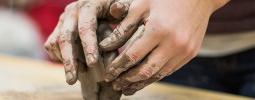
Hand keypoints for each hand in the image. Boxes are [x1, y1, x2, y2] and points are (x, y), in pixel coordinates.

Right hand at [44, 0, 132, 84]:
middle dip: (69, 60)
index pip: (86, 27)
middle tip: (72, 80)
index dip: (88, 46)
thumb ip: (121, 12)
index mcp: (89, 5)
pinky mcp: (57, 28)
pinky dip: (59, 57)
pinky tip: (73, 65)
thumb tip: (115, 10)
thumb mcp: (124, 10)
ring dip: (65, 61)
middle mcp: (72, 11)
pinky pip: (51, 45)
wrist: (103, 8)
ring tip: (79, 73)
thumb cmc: (117, 12)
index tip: (92, 64)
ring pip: (56, 42)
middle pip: (65, 37)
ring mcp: (63, 20)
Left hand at [100, 0, 229, 94]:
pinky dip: (155, 76)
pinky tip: (145, 78)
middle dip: (127, 80)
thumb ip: (123, 28)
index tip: (107, 75)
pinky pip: (170, 70)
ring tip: (127, 88)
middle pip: (145, 70)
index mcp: (158, 30)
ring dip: (141, 83)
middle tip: (114, 85)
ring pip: (158, 74)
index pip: (132, 56)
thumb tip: (106, 46)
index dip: (117, 68)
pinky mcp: (191, 53)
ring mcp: (184, 50)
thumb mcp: (140, 7)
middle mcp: (173, 44)